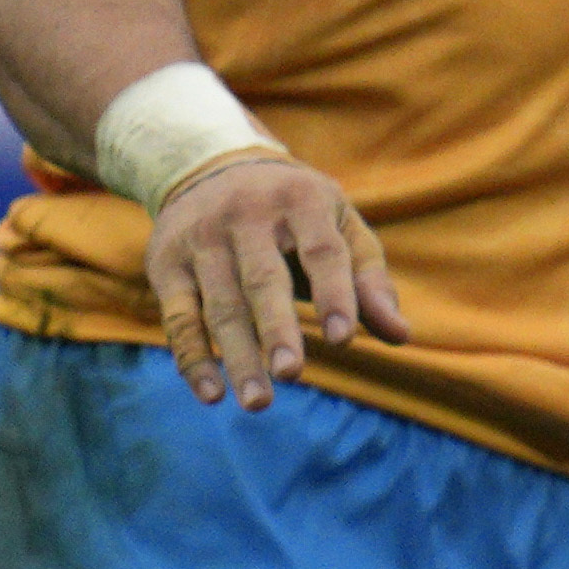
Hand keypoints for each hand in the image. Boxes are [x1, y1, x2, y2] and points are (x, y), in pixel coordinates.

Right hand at [141, 150, 404, 409]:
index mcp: (302, 201)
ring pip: (220, 304)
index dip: (334, 295)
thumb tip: (400, 334)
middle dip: (276, 329)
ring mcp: (201, 239)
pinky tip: (211, 394)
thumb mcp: (340, 227)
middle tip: (291, 374)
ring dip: (238, 355)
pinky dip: (192, 357)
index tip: (344, 341)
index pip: (321, 252)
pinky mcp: (167, 264)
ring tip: (259, 402)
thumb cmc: (297, 212)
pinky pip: (178, 317)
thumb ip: (369, 280)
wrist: (211, 166)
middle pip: (262, 280)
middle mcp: (246, 216)